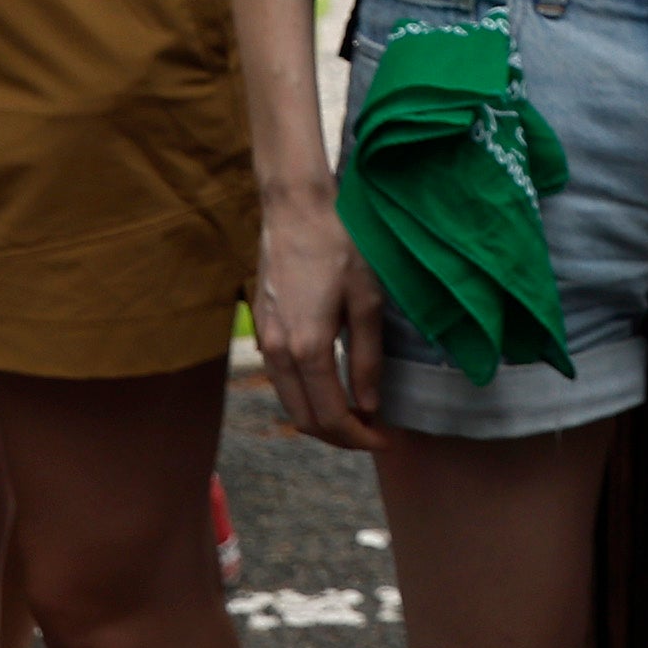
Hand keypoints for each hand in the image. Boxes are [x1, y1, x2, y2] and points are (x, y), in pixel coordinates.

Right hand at [248, 184, 389, 454]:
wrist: (295, 209)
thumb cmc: (338, 246)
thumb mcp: (367, 302)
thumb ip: (367, 360)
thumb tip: (369, 406)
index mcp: (307, 349)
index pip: (331, 417)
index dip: (360, 437)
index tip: (386, 438)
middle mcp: (277, 353)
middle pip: (305, 420)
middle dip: (340, 436)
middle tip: (374, 431)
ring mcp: (264, 342)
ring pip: (290, 403)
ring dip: (321, 418)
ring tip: (356, 413)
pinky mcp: (261, 329)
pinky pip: (281, 381)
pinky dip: (305, 397)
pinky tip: (330, 386)